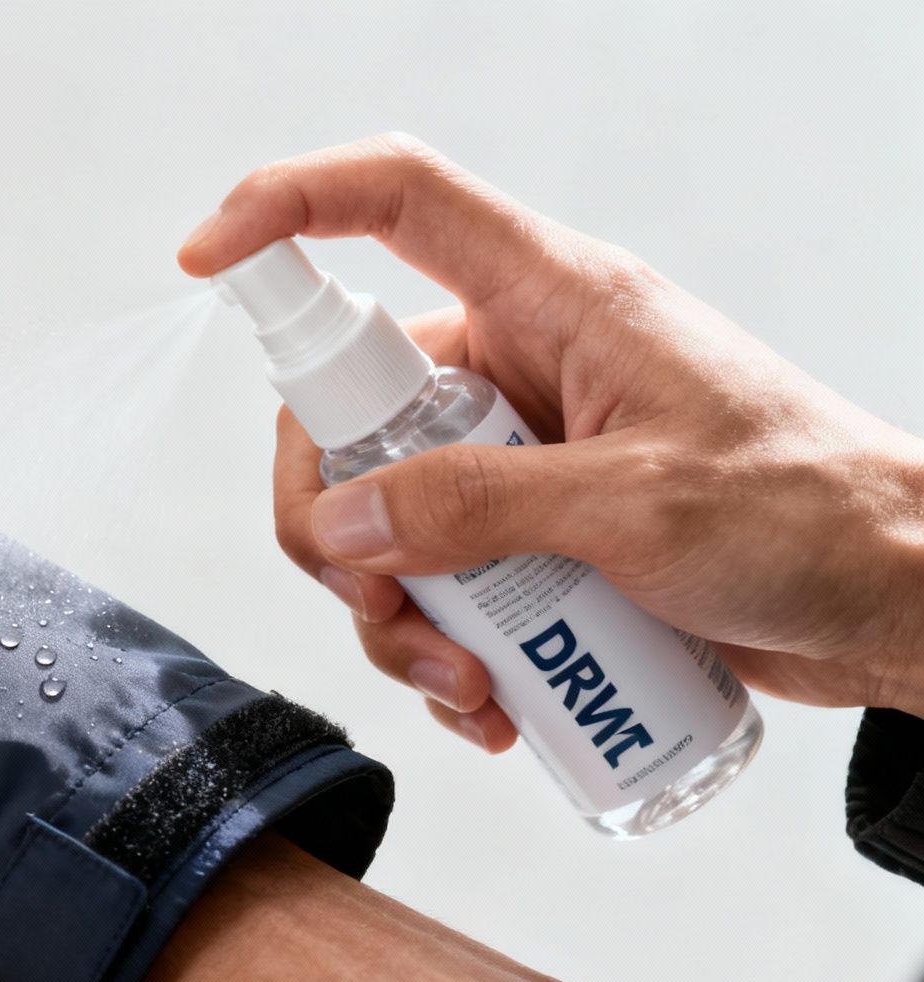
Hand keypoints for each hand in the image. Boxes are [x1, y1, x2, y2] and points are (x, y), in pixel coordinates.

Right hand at [181, 133, 923, 747]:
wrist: (904, 602)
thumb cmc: (814, 519)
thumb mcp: (636, 511)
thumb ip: (476, 508)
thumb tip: (343, 527)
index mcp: (552, 300)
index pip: (395, 201)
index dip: (287, 205)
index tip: (202, 260)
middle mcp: (520, 366)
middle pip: (347, 409)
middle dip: (339, 529)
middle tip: (384, 612)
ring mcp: (521, 454)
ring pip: (379, 517)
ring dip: (395, 617)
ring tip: (470, 685)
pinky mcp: (533, 534)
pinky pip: (432, 581)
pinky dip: (438, 651)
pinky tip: (494, 704)